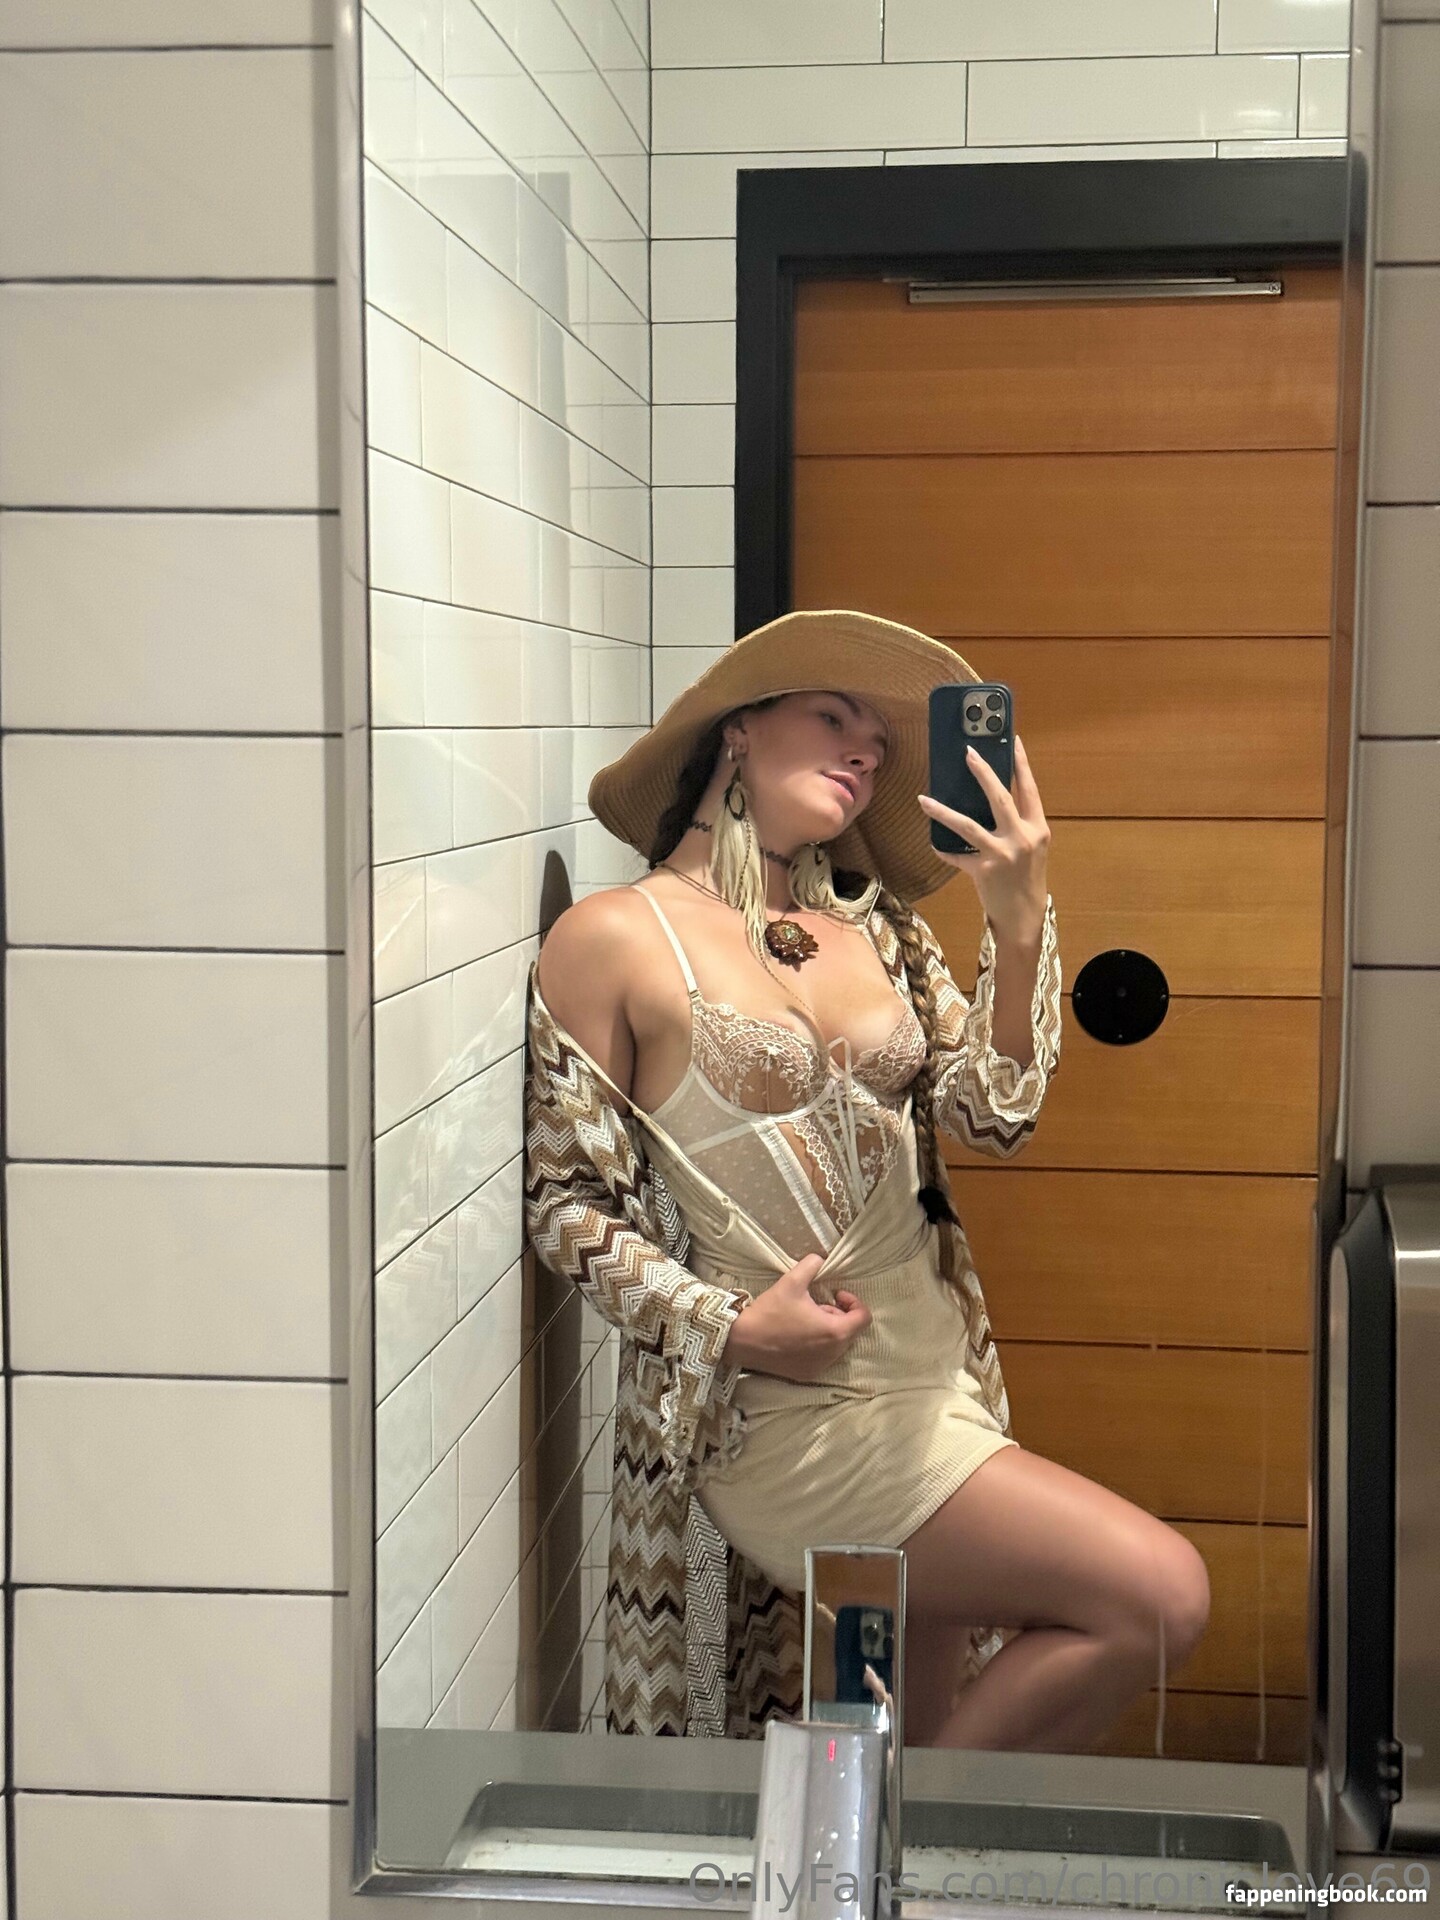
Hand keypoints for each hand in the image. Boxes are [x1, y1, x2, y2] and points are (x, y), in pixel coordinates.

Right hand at [722, 1253, 871, 1381]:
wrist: (742, 1340)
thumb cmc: (770, 1311)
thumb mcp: (792, 1281)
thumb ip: (812, 1264)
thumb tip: (822, 1258)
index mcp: (834, 1332)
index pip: (863, 1318)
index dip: (854, 1302)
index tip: (835, 1294)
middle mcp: (832, 1354)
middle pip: (850, 1331)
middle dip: (838, 1315)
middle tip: (816, 1305)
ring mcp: (820, 1367)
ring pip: (837, 1345)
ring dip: (828, 1330)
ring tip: (805, 1319)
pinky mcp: (807, 1375)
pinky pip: (823, 1358)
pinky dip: (818, 1345)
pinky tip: (797, 1335)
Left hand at [917, 733, 1050, 945]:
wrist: (1023, 916)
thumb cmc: (1025, 878)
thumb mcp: (1030, 847)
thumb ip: (1016, 823)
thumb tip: (992, 795)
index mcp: (1037, 828)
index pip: (1030, 789)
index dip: (1022, 764)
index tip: (1014, 740)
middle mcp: (1022, 838)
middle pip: (1000, 797)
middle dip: (983, 772)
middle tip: (968, 753)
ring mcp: (1002, 854)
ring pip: (967, 825)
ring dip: (942, 811)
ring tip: (924, 799)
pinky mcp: (983, 871)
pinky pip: (956, 855)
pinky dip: (944, 849)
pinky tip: (935, 844)